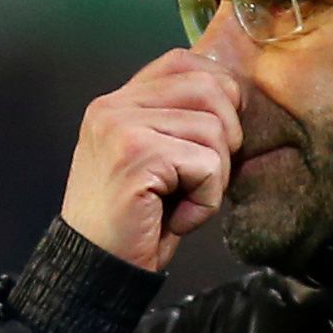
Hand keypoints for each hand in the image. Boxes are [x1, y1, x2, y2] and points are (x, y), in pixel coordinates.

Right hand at [60, 49, 244, 270]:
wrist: (97, 271)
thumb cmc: (133, 223)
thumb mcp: (154, 160)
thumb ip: (176, 122)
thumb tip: (235, 94)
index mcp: (116, 102)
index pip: (181, 61)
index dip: (217, 91)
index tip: (218, 135)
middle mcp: (113, 106)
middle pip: (209, 88)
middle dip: (226, 138)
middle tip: (203, 178)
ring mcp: (122, 127)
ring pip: (215, 130)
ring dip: (214, 179)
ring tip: (181, 203)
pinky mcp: (137, 155)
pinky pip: (208, 165)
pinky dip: (205, 202)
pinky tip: (175, 219)